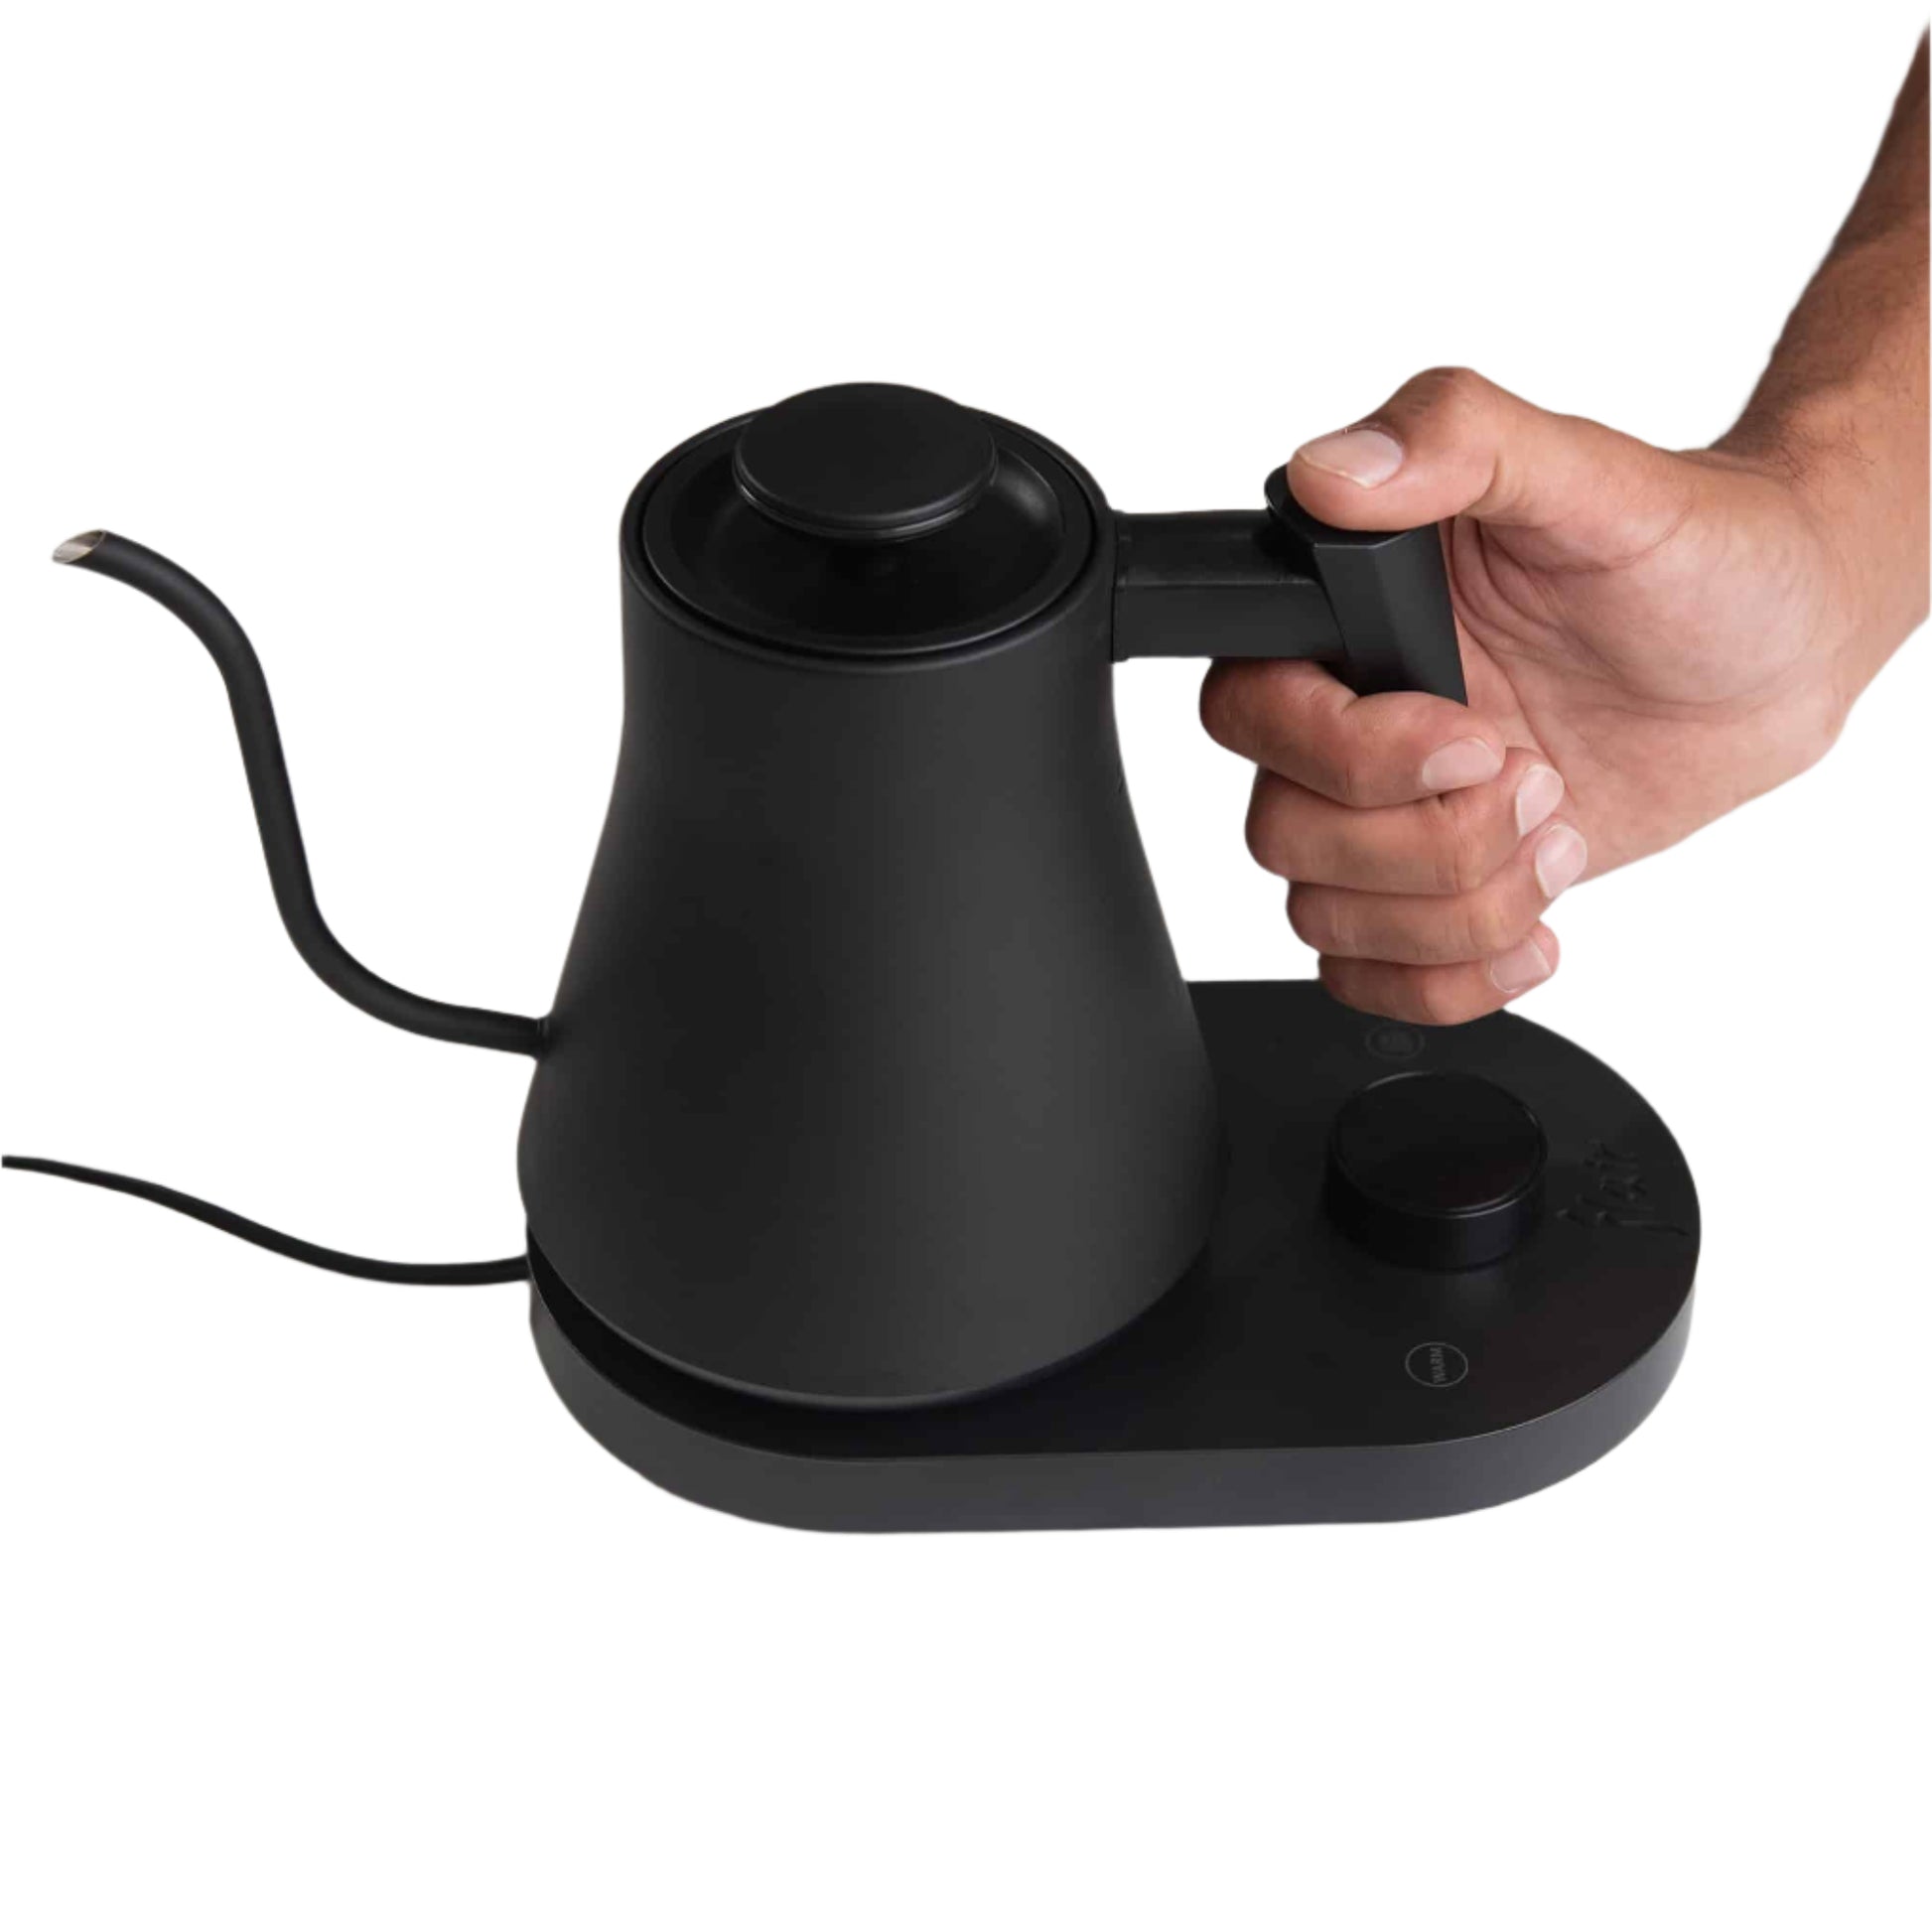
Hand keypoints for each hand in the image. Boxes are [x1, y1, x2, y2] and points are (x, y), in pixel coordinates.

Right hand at [1200, 365, 1901, 1022]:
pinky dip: (1448, 979)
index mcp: (1353, 615)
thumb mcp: (1592, 476)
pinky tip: (1534, 922)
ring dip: (1460, 905)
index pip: (1246, 709)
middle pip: (1283, 834)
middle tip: (1537, 778)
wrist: (1783, 650)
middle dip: (1428, 839)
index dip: (1348, 754)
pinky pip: (1370, 978)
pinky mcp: (1438, 884)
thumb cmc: (1700, 556)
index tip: (1475, 737)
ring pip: (1327, 919)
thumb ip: (1458, 439)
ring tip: (1558, 833)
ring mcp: (1392, 812)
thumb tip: (1334, 469)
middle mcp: (1354, 717)